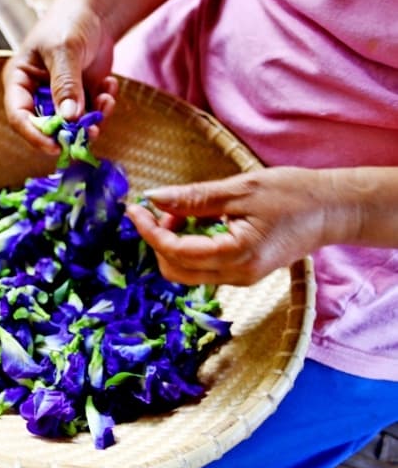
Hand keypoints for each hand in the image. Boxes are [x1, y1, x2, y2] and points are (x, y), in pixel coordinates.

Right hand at [2, 0, 117, 154]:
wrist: (96, 10)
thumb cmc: (69, 23)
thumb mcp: (64, 51)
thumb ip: (65, 85)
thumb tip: (69, 119)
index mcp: (20, 81)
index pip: (18, 116)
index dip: (34, 134)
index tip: (55, 146)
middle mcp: (36, 94)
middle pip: (46, 127)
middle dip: (69, 131)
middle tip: (91, 131)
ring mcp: (59, 99)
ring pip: (71, 126)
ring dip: (92, 120)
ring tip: (107, 100)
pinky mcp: (81, 99)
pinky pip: (90, 116)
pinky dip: (103, 108)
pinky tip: (110, 86)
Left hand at [125, 167, 329, 285]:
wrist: (333, 210)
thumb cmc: (293, 193)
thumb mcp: (240, 189)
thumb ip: (193, 197)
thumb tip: (153, 198)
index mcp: (237, 255)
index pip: (176, 251)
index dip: (149, 231)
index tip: (133, 208)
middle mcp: (236, 275)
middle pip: (174, 270)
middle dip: (159, 240)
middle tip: (165, 208)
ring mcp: (239, 278)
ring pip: (185, 272)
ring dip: (172, 244)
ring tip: (184, 212)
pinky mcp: (242, 274)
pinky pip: (201, 268)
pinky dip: (189, 247)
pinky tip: (198, 222)